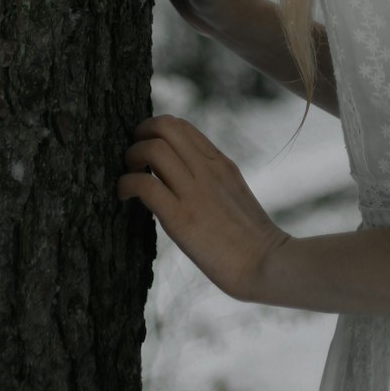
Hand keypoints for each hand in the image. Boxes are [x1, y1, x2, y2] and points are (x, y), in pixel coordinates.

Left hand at [116, 114, 290, 300]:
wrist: (265, 264)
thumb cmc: (250, 239)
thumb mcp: (235, 193)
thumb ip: (212, 179)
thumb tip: (184, 176)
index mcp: (220, 163)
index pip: (182, 126)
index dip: (156, 130)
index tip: (146, 146)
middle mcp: (208, 170)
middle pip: (166, 126)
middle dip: (141, 134)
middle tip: (133, 156)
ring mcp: (195, 192)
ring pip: (153, 149)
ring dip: (131, 157)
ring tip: (129, 175)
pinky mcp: (181, 218)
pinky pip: (146, 185)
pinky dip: (127, 184)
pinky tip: (124, 197)